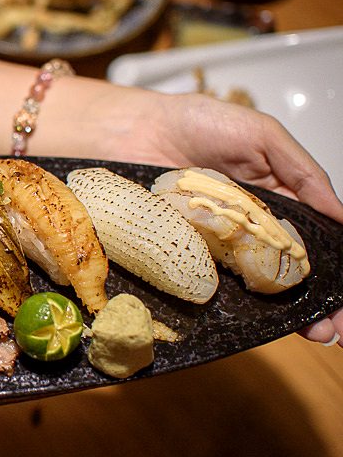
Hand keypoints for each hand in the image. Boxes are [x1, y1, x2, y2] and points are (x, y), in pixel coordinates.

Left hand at [73, 90, 342, 347]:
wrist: (134, 129)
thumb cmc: (197, 123)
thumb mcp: (262, 135)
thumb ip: (301, 171)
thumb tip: (339, 213)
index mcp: (274, 204)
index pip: (311, 244)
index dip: (331, 272)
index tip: (342, 300)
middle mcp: (246, 232)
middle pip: (287, 275)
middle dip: (314, 305)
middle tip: (330, 329)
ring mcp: (213, 248)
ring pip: (250, 289)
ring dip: (278, 313)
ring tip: (308, 333)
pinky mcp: (179, 256)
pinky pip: (203, 285)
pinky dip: (222, 305)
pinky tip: (248, 319)